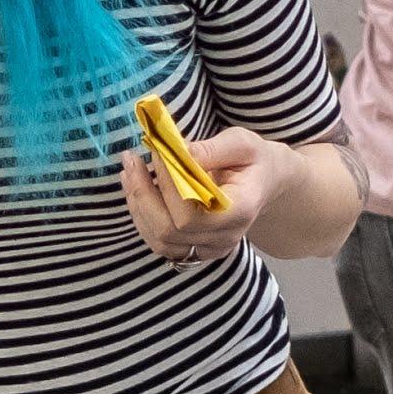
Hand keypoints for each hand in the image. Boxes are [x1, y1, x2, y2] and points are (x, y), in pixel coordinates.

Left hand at [117, 134, 265, 262]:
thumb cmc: (253, 160)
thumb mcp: (242, 144)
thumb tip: (176, 153)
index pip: (190, 214)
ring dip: (137, 205)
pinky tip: (135, 188)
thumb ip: (211, 149)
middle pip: (169, 231)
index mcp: (239, 212)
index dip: (167, 185)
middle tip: (131, 160)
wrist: (264, 183)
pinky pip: (159, 242)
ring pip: (159, 240)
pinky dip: (142, 215)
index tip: (156, 151)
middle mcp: (225, 238)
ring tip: (129, 171)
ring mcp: (209, 249)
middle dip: (143, 194)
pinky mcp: (195, 249)